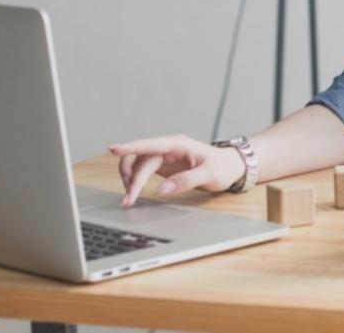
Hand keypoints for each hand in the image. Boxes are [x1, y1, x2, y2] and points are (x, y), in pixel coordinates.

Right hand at [107, 133, 245, 205]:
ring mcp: (164, 157)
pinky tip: (134, 192)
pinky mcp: (162, 166)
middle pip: (140, 159)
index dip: (131, 147)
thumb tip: (162, 189)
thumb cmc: (222, 167)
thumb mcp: (209, 174)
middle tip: (128, 199)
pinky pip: (142, 170)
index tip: (113, 149)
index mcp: (178, 144)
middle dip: (131, 178)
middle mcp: (168, 148)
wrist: (230, 167)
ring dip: (129, 179)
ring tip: (129, 197)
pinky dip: (135, 181)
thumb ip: (186, 180)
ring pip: (137, 164)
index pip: (150, 145)